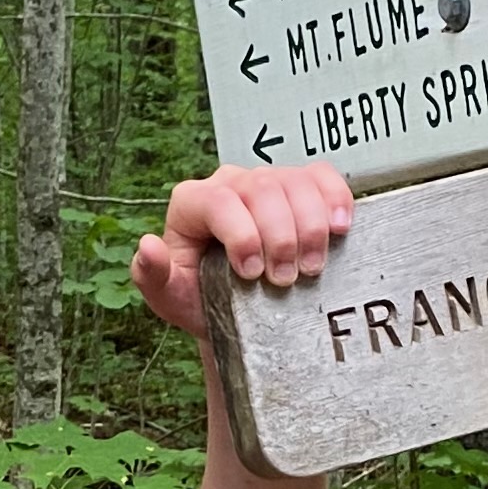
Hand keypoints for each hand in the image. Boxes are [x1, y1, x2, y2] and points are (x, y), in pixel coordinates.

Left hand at [131, 161, 353, 331]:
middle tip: (284, 280)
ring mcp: (268, 181)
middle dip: (279, 237)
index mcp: (192, 203)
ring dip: (310, 227)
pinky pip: (323, 177)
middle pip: (262, 188)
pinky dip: (336, 200)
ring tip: (310, 267)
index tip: (251, 274)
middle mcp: (230, 183)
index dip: (240, 234)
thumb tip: (148, 246)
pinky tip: (339, 229)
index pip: (217, 200)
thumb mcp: (170, 298)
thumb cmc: (202, 301)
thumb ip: (151, 276)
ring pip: (295, 182)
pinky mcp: (301, 188)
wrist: (238, 311)